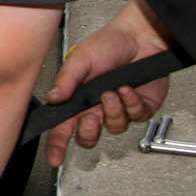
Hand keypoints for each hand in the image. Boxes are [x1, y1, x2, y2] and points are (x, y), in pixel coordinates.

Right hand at [43, 0, 173, 166]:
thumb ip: (66, 79)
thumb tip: (54, 97)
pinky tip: (128, 89)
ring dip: (113, 112)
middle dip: (89, 133)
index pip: (63, 126)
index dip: (57, 145)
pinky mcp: (140, 106)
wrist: (140, 36)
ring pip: (115, 128)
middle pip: (89, 136)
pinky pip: (136, 117)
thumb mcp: (81, 59)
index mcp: (78, 97)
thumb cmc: (109, 42)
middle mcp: (97, 105)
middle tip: (90, 119)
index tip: (55, 159)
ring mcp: (119, 107)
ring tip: (112, 93)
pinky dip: (131, 103)